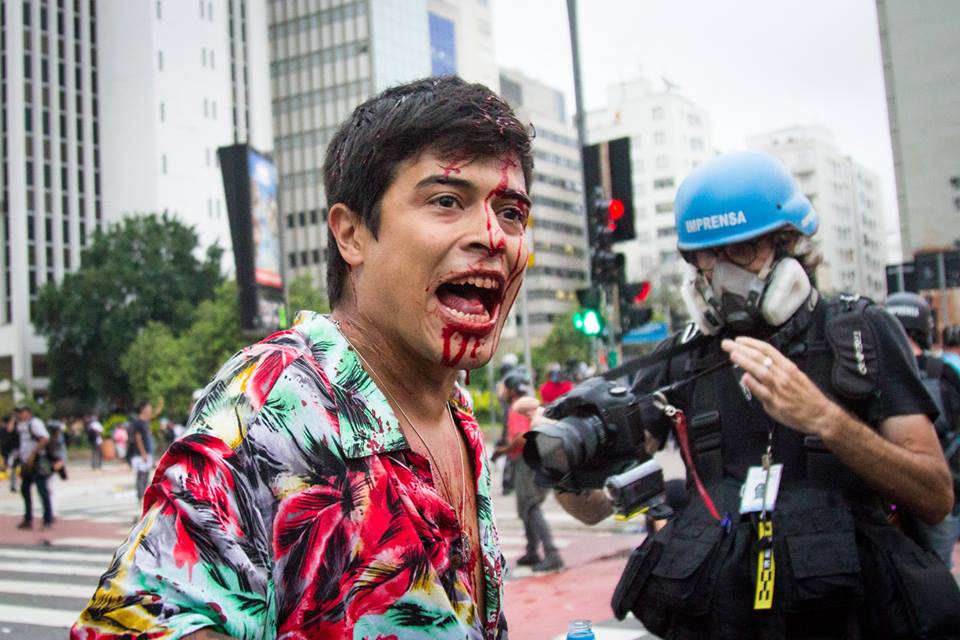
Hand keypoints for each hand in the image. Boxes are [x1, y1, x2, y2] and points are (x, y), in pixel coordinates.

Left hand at [721, 336, 838, 436]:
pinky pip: (761, 391)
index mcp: (787, 367)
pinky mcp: (775, 402)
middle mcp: (783, 375)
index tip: (739, 340)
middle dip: (741, 349)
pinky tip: (743, 377)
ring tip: (733, 355)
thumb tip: (759, 365)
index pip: (767, 349)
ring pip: (760, 371)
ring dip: (745, 362)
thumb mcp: (795, 376)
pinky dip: (752, 383)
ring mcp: (778, 388)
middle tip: (727, 344)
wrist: (820, 414)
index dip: (751, 342)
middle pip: (760, 357)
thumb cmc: (807, 396)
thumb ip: (777, 370)